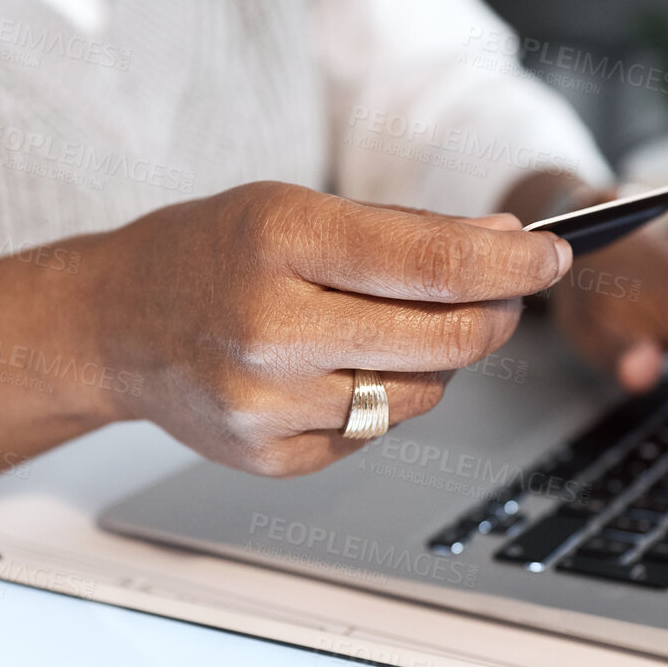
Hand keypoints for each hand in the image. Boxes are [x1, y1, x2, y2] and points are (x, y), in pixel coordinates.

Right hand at [96, 182, 572, 475]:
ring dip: (439, 360)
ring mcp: (269, 403)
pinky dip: (381, 398)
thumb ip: (403, 231)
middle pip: (444, 338)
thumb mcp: (293, 209)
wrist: (113, 324)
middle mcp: (270, 329)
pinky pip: (375, 431)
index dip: (513, 267)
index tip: (554, 258)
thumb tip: (509, 248)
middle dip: (496, 315)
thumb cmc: (209, 254)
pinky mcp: (271, 457)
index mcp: (279, 242)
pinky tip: (338, 368)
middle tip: (508, 296)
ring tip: (396, 327)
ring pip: (422, 394)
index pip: (434, 264)